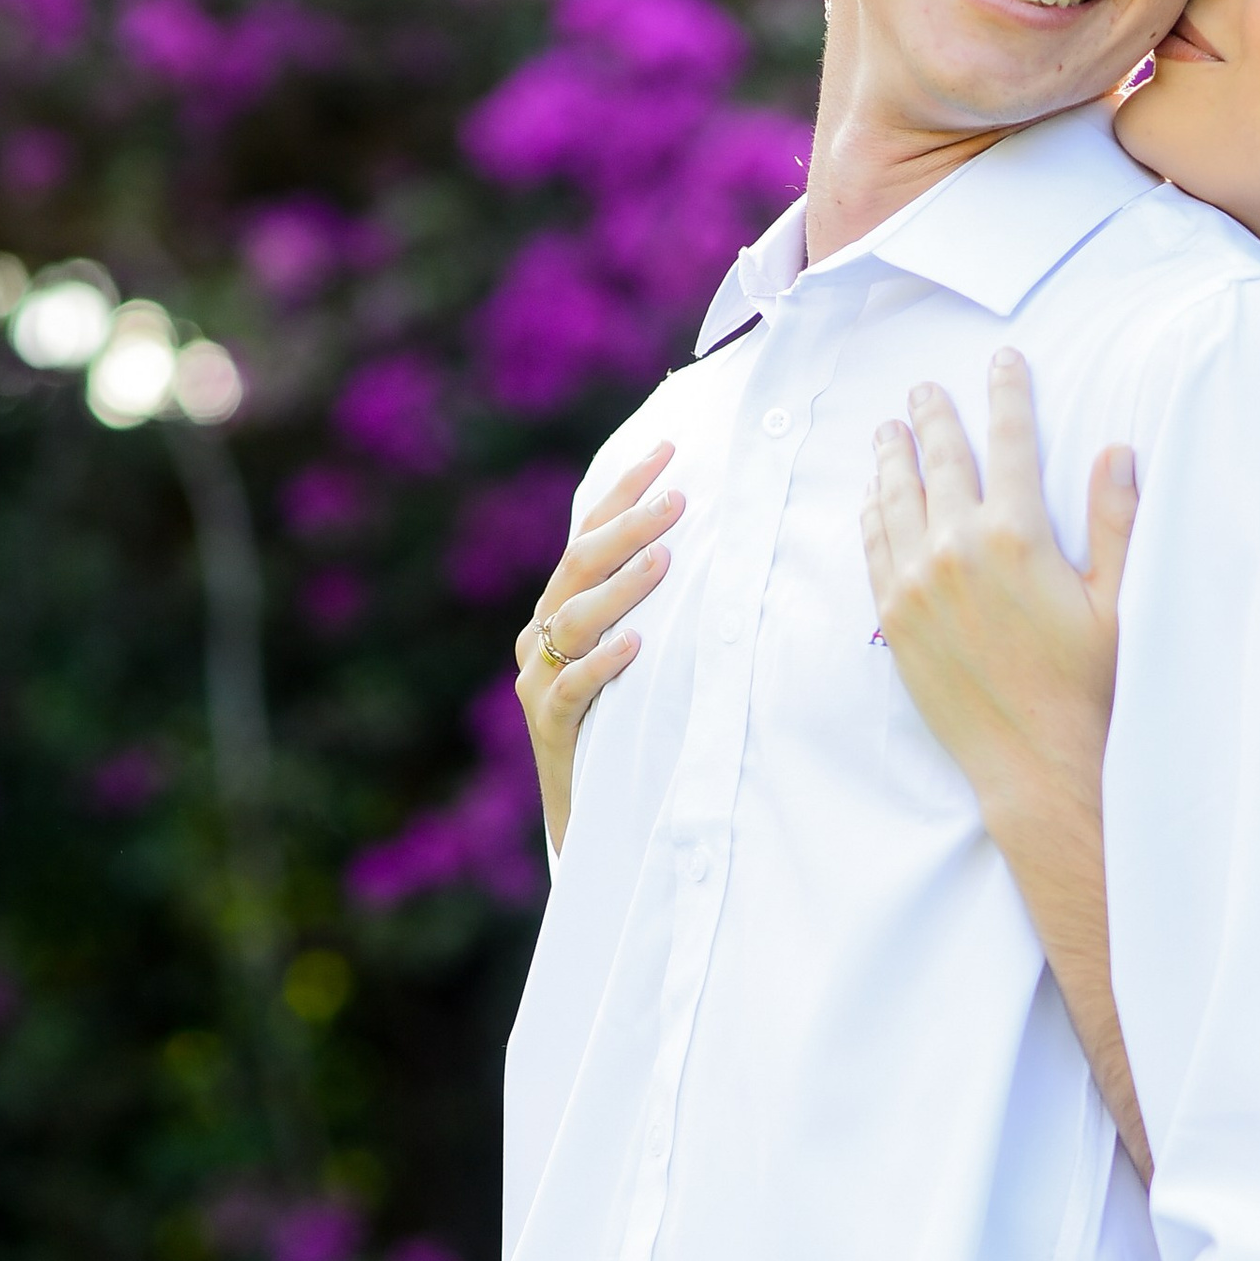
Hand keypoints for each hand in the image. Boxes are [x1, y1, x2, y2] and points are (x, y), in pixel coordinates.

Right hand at [514, 442, 683, 850]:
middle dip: (628, 528)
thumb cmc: (627, 720)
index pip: (590, 531)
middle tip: (677, 501)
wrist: (593, 810)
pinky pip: (571, 688)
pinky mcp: (548, 724)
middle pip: (580, 565)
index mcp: (561, 604)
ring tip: (664, 561)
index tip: (668, 450)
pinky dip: (602, 663)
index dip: (625, 489)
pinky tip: (635, 644)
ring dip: (620, 587)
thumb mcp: (642, 652)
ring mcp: (539, 677)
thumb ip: (656, 601)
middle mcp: (543, 633)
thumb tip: (720, 540)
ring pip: (572, 619)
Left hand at [861, 352, 1133, 843]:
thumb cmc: (1088, 684)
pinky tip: (874, 496)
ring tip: (888, 430)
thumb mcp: (1118, 600)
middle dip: (935, 416)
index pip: (1010, 442)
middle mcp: (957, 549)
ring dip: (892, 457)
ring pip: (896, 498)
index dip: (1007, 395)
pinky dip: (873, 512)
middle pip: (941, 460)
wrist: (1036, 760)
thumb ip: (1115, 520)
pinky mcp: (893, 617)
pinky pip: (874, 547)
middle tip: (925, 389)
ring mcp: (916, 583)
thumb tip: (1117, 450)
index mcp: (1018, 534)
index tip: (1003, 362)